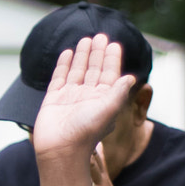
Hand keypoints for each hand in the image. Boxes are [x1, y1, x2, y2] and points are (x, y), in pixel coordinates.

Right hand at [32, 37, 137, 166]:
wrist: (60, 150)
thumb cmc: (86, 133)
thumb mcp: (108, 110)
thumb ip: (119, 93)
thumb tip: (131, 78)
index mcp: (103, 100)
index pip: (110, 75)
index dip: (112, 59)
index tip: (114, 44)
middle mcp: (87, 97)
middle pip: (94, 70)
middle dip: (98, 53)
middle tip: (100, 35)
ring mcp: (70, 97)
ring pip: (78, 71)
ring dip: (82, 55)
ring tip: (85, 39)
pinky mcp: (54, 99)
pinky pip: (59, 78)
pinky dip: (63, 65)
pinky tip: (68, 52)